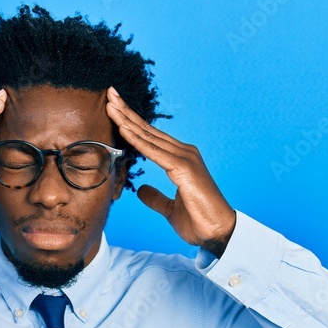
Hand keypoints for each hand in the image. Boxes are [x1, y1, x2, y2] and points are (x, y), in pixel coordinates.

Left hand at [105, 86, 236, 255]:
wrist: (218, 233)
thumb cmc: (198, 221)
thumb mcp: (170, 209)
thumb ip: (156, 197)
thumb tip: (141, 190)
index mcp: (181, 160)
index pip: (151, 138)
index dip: (132, 123)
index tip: (115, 109)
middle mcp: (184, 153)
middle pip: (149, 130)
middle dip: (127, 112)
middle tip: (109, 94)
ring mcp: (185, 159)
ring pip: (149, 136)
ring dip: (128, 120)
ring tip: (111, 104)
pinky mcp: (184, 169)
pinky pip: (154, 151)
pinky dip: (138, 139)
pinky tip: (123, 128)